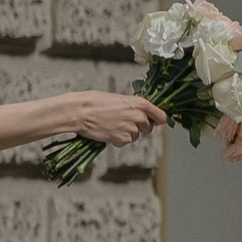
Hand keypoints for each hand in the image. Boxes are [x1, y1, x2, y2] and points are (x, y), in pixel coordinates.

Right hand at [49, 90, 168, 149]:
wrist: (80, 112)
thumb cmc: (95, 101)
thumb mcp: (119, 99)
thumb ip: (134, 107)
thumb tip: (140, 114)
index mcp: (141, 104)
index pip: (162, 117)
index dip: (156, 120)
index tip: (152, 121)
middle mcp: (140, 117)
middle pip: (148, 128)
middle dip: (138, 127)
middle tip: (123, 121)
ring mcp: (132, 130)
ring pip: (136, 136)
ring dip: (126, 133)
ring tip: (112, 124)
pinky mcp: (123, 140)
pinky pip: (125, 142)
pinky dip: (117, 139)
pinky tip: (108, 131)